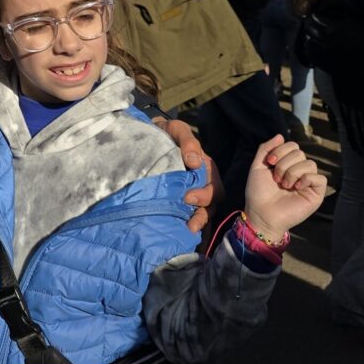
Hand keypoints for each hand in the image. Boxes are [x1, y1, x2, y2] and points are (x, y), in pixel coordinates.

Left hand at [153, 117, 216, 233]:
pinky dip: (186, 225)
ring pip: (201, 213)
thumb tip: (194, 162)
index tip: (188, 197)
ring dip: (197, 223)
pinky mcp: (177, 200)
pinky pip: (187, 215)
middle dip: (202, 214)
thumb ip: (188, 141)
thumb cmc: (166, 132)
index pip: (215, 188)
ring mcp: (191, 193)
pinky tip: (180, 233)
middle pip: (210, 205)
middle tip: (189, 220)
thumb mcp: (177, 130)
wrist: (148, 136)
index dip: (205, 195)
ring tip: (188, 231)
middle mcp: (201, 183)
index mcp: (206, 168)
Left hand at [244, 135, 326, 241]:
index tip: (270, 162)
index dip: (281, 150)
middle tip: (276, 178)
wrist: (261, 213)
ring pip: (310, 164)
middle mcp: (299, 171)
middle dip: (284, 163)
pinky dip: (306, 180)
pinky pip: (320, 178)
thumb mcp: (258, 166)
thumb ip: (266, 149)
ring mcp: (308, 183)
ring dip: (292, 172)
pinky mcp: (316, 194)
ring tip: (284, 184)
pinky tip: (296, 188)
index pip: (292, 145)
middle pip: (300, 153)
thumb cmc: (258, 192)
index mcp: (286, 164)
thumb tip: (281, 135)